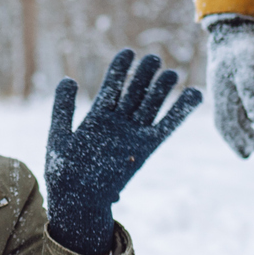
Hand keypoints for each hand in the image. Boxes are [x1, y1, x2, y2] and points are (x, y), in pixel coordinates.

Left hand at [42, 50, 204, 254]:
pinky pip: (166, 126)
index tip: (129, 52)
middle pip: (134, 93)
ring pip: (150, 106)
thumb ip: (63, 108)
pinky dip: (180, 111)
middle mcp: (117, 125)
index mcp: (96, 119)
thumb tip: (68, 79)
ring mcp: (132, 135)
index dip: (120, 70)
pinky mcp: (146, 148)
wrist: (77, 202)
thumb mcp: (58, 136)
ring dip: (161, 89)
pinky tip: (194, 94)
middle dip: (143, 76)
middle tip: (153, 58)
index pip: (111, 87)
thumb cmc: (63, 173)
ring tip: (171, 72)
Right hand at [203, 14, 253, 157]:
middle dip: (251, 138)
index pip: (226, 125)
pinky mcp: (239, 84)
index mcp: (221, 95)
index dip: (235, 142)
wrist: (236, 26)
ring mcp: (230, 91)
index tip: (248, 156)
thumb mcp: (247, 64)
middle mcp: (223, 96)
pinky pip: (250, 102)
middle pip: (236, 124)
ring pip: (245, 114)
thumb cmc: (240, 45)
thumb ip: (252, 88)